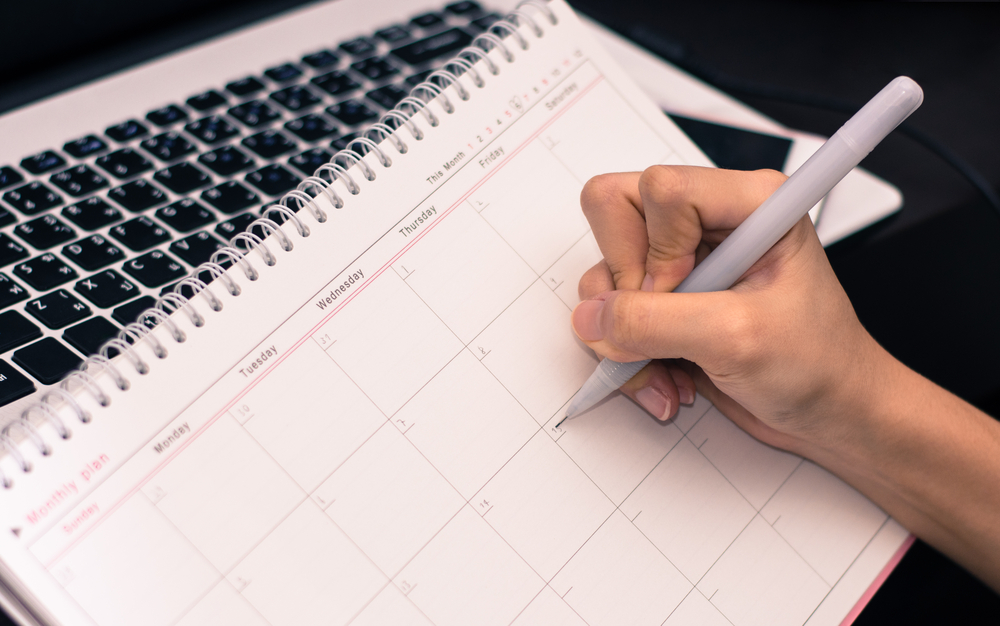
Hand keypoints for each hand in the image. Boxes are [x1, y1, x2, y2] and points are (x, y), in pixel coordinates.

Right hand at [572, 166, 884, 455]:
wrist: (830, 413)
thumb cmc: (818, 365)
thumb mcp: (736, 339)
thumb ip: (655, 322)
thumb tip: (592, 317)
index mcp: (747, 202)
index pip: (660, 189)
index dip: (656, 250)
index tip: (681, 296)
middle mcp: (709, 220)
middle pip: (614, 212)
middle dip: (624, 285)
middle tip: (659, 327)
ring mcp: (682, 259)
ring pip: (605, 271)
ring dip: (624, 334)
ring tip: (668, 370)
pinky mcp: (667, 297)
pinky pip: (610, 311)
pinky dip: (627, 353)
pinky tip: (667, 378)